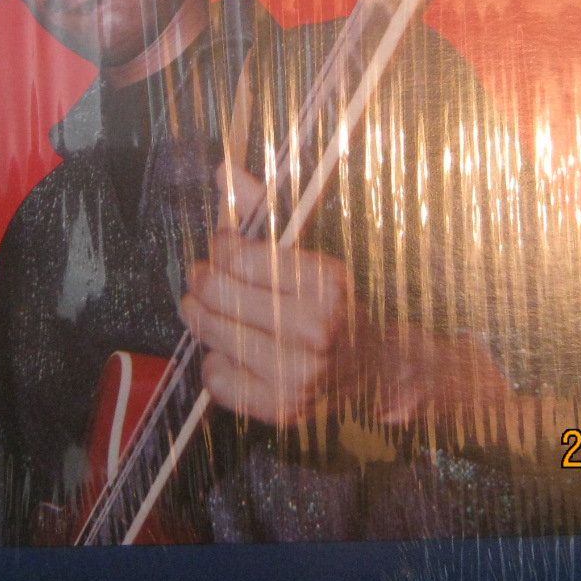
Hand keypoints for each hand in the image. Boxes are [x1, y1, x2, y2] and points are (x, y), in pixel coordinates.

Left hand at [182, 164, 520, 429]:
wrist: (379, 367)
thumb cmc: (339, 302)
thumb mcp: (314, 249)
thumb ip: (267, 208)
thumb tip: (223, 172)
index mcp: (326, 283)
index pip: (240, 256)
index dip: (222, 245)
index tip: (224, 243)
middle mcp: (314, 331)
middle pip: (220, 296)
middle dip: (202, 280)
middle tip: (201, 275)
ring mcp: (298, 375)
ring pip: (213, 337)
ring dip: (201, 318)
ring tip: (206, 307)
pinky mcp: (282, 408)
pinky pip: (218, 381)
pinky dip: (214, 362)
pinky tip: (229, 349)